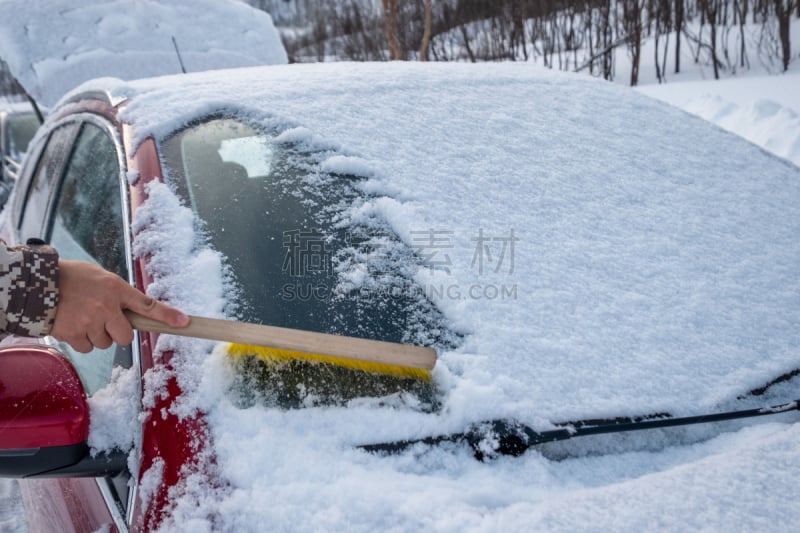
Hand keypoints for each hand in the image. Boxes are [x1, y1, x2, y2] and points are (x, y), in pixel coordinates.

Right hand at [51, 260, 189, 352]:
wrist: (38, 284)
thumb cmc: (71, 277)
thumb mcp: (100, 277)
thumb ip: (118, 293)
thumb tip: (133, 309)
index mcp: (115, 288)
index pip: (147, 304)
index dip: (167, 315)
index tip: (184, 323)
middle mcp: (106, 307)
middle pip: (126, 336)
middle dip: (118, 332)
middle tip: (105, 321)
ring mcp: (90, 323)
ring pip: (106, 343)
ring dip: (98, 336)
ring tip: (83, 318)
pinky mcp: (74, 335)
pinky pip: (88, 348)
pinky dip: (83, 341)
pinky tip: (74, 325)